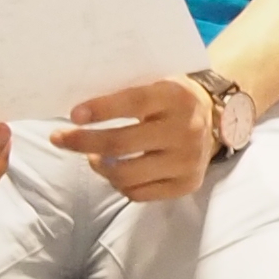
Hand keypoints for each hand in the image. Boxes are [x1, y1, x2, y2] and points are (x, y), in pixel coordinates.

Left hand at [55, 71, 218, 205]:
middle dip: (83, 142)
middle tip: (60, 138)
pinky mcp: (186, 184)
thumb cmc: (172, 100)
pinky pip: (139, 194)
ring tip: (93, 157)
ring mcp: (186, 160)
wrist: (219, 120)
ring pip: (126, 174)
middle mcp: (184, 129)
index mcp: (174, 96)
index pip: (133, 103)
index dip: (101, 110)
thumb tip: (78, 113)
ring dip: (99, 166)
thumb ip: (126, 94)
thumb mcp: (157, 84)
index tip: (73, 115)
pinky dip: (119, 184)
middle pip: (121, 144)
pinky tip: (117, 171)